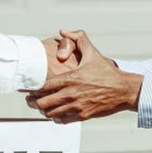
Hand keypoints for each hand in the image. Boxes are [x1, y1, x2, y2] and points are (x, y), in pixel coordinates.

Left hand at [28, 29, 142, 122]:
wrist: (124, 90)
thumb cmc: (107, 72)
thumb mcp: (93, 52)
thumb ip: (78, 39)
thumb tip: (63, 32)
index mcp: (71, 78)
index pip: (43, 86)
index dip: (32, 89)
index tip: (27, 88)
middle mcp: (71, 94)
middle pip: (43, 103)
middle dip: (33, 102)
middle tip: (30, 99)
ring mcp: (77, 106)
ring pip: (51, 113)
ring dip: (44, 110)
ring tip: (42, 106)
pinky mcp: (83, 116)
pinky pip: (62, 120)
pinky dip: (55, 118)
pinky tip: (55, 113)